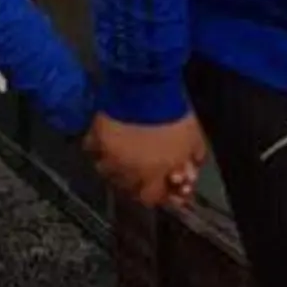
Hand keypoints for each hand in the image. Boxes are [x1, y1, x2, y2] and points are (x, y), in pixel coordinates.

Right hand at [86, 112, 207, 209]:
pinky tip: (106, 144)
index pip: (150, 198)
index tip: (163, 186)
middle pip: (126, 188)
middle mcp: (127, 170)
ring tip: (123, 160)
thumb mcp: (194, 142)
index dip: (158, 195)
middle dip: (137, 183)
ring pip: (106, 171)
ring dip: (115, 169)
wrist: (146, 88)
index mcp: (153, 174)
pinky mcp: (96, 136)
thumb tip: (187, 177)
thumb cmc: (173, 117)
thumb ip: (192, 163)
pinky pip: (92, 149)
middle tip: (145, 173)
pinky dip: (98, 149)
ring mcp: (108, 154)